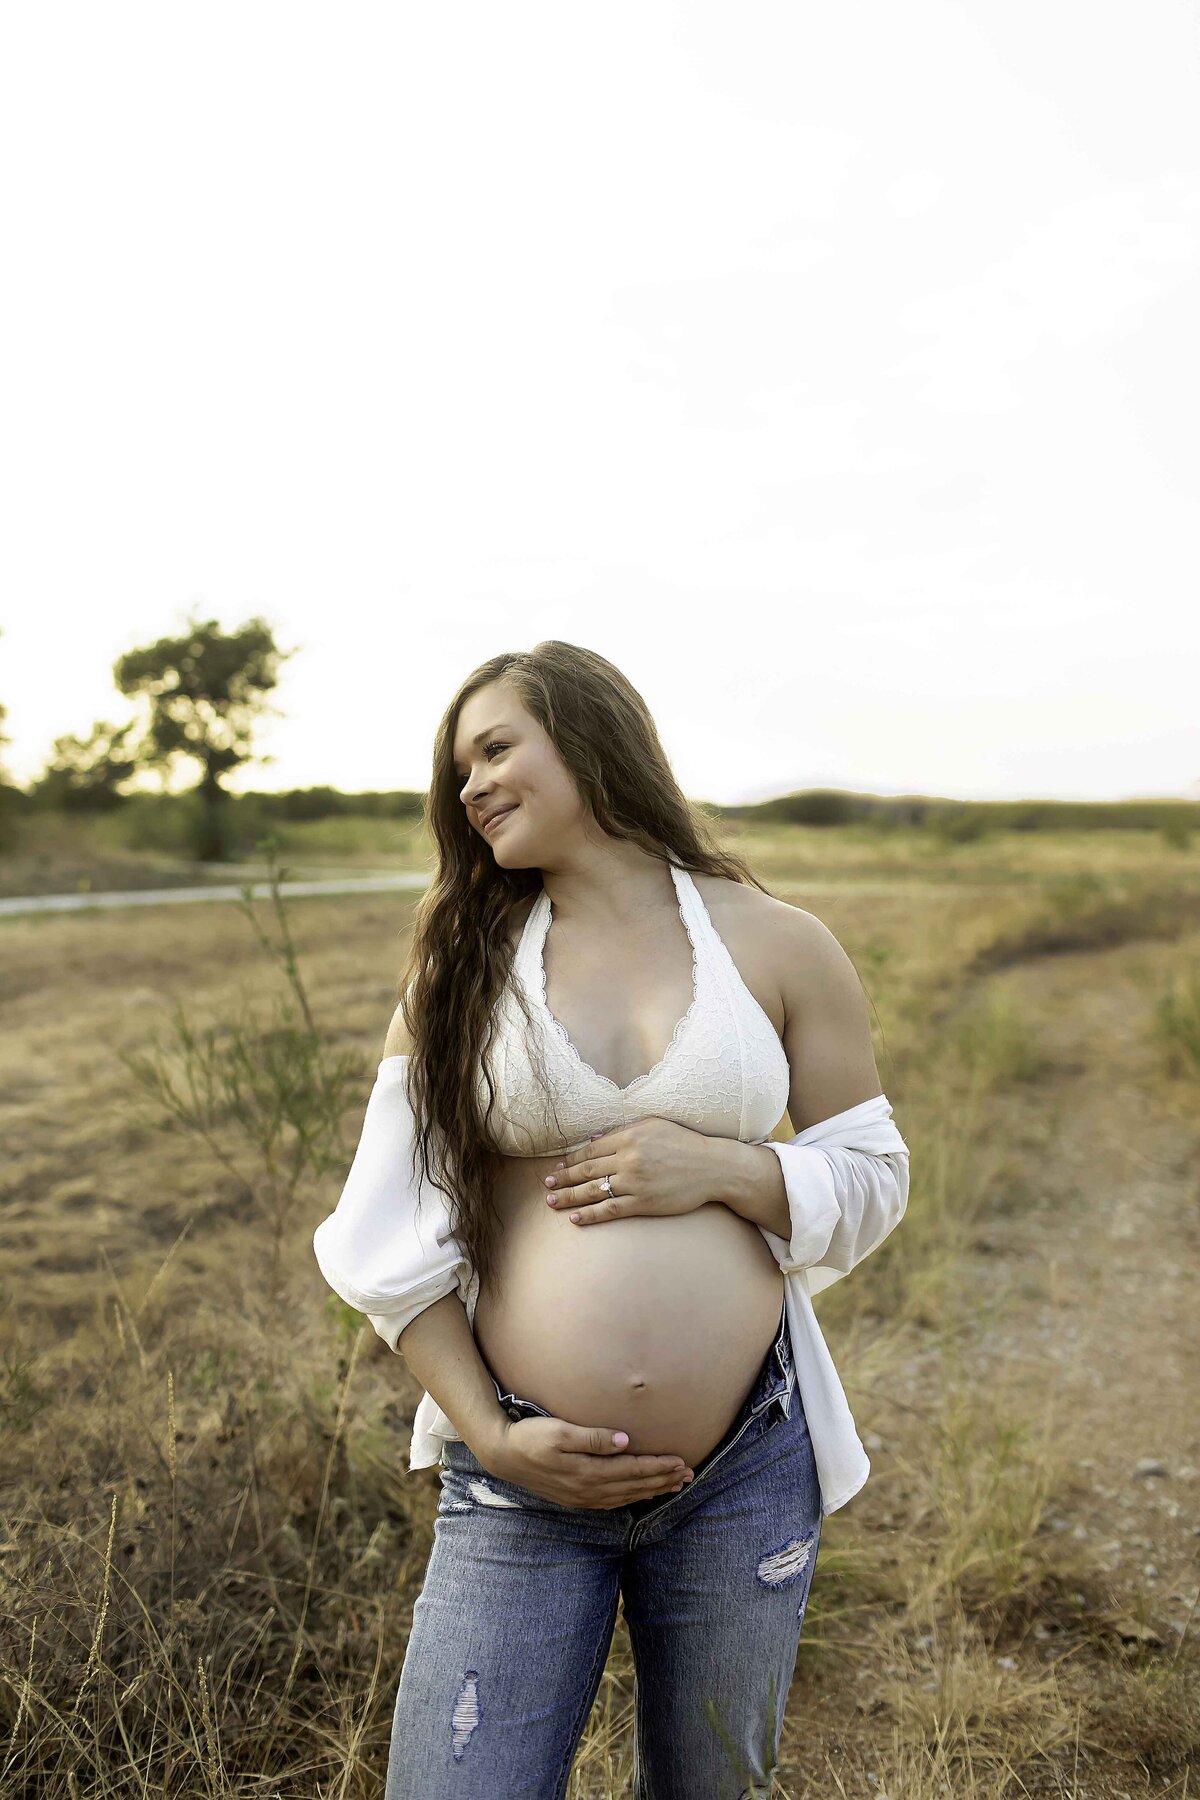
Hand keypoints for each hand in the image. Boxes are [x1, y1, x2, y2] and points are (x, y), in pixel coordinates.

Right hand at [487, 1415, 694, 1509]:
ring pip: (625, 1496)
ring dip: (651, 1490)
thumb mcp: (560, 1432)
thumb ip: (593, 1438)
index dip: (658, 1466)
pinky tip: (639, 1494)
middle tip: (689, 1475)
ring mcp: (581, 1497)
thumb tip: (626, 1440)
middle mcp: (588, 1490)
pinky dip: (631, 1498)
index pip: (633, 1470)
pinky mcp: (575, 1498)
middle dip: (662, 1480)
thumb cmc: (530, 1437)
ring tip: (674, 1485)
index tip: (682, 1461)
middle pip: (634, 1486)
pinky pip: (612, 1501)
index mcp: (587, 1472)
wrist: (502, 1455)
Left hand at [542, 1116, 724, 1225]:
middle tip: (546, 1184)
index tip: (557, 1166)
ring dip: (569, 1197)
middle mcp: (629, 1159)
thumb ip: (623, 1130)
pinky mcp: (644, 1203)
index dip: (571, 1159)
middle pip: (586, 1170)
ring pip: (593, 1191)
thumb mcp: (654, 1125)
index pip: (590, 1150)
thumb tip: (593, 1140)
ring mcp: (635, 1182)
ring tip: (552, 1201)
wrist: (713, 1167)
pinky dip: (590, 1215)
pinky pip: (610, 1210)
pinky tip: (575, 1218)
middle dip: (563, 1178)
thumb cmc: (684, 1143)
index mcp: (629, 1136)